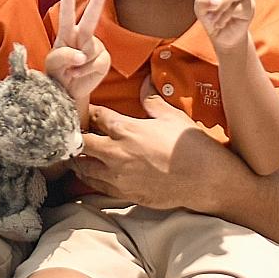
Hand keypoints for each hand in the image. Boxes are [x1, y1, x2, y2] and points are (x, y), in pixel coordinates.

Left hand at [45, 0, 111, 119]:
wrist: (68, 92)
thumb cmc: (57, 74)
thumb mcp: (52, 64)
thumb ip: (62, 56)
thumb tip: (81, 55)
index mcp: (66, 33)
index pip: (66, 13)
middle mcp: (82, 37)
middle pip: (90, 19)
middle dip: (97, 3)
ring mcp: (95, 48)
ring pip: (89, 51)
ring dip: (78, 65)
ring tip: (72, 72)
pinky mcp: (104, 60)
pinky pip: (96, 64)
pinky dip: (86, 72)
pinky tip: (81, 75)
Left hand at [70, 77, 229, 211]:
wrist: (205, 181)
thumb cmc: (191, 147)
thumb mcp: (172, 116)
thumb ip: (152, 100)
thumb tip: (145, 83)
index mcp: (126, 129)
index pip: (95, 116)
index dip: (87, 112)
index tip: (84, 111)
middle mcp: (117, 152)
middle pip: (82, 143)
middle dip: (75, 137)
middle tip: (72, 133)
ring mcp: (118, 176)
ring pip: (84, 167)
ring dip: (78, 159)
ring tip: (75, 154)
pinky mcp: (125, 194)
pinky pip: (97, 186)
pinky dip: (89, 179)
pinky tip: (89, 174)